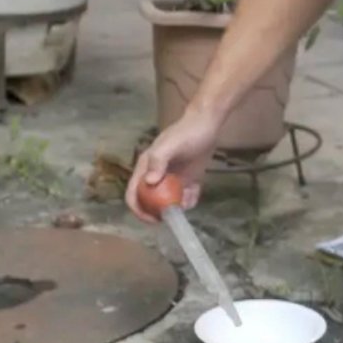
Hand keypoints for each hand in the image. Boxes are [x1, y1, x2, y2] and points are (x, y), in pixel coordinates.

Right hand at [126, 107, 220, 221]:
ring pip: (169, 202)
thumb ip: (158, 160)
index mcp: (146, 168)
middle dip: (158, 212)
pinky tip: (194, 195)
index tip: (151, 219)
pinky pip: (186, 197)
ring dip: (176, 207)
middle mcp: (157, 175)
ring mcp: (173, 178)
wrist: (208, 123)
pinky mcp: (188, 179)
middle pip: (150, 202)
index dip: (138, 210)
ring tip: (186, 200)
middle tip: (171, 216)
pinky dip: (189, 201)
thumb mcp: (170, 145)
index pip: (133, 194)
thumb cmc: (186, 132)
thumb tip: (149, 182)